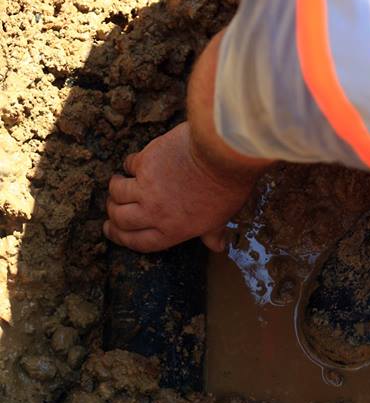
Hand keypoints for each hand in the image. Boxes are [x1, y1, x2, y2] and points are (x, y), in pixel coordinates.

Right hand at [104, 122, 256, 252]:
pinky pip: (129, 165)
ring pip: (117, 192)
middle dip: (112, 214)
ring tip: (117, 183)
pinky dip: (130, 164)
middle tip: (111, 208)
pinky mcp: (145, 161)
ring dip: (115, 189)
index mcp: (171, 230)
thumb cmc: (226, 188)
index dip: (120, 238)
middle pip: (120, 218)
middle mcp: (153, 212)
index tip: (110, 231)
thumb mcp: (222, 218)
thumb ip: (212, 234)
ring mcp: (146, 186)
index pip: (137, 241)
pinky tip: (135, 162)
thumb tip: (218, 247)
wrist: (221, 154)